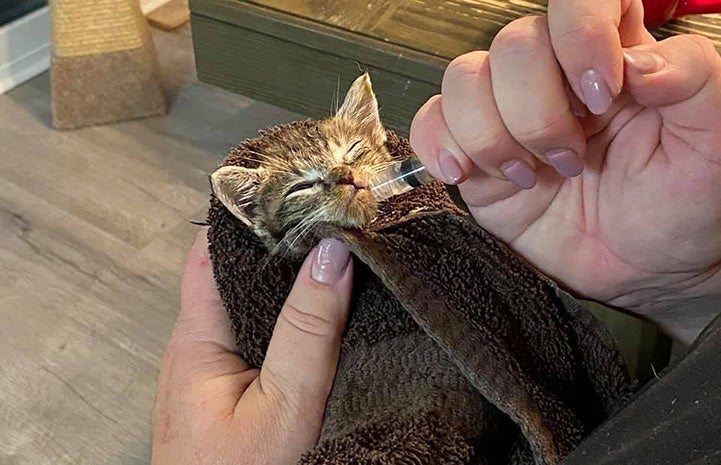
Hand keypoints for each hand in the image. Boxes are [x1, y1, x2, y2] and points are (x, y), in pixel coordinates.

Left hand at [151, 230, 352, 463]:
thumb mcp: (285, 401)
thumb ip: (307, 330)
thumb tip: (331, 253)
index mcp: (197, 336)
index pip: (212, 250)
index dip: (250, 216)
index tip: (297, 194)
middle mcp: (195, 345)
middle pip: (232, 274)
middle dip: (279, 247)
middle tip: (332, 222)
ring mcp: (208, 369)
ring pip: (246, 306)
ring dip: (285, 283)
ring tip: (335, 259)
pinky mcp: (224, 390)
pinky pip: (254, 337)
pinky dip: (285, 318)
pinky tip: (317, 317)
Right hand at [410, 0, 720, 342]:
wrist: (637, 272)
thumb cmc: (678, 208)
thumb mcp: (713, 145)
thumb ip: (694, 82)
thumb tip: (636, 61)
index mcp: (616, 58)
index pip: (581, 0)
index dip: (580, 34)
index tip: (600, 95)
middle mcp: (554, 77)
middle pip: (514, 45)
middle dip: (538, 113)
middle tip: (572, 160)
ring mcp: (506, 114)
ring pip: (464, 79)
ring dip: (492, 135)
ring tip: (528, 177)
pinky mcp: (473, 153)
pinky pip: (432, 123)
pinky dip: (439, 144)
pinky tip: (466, 174)